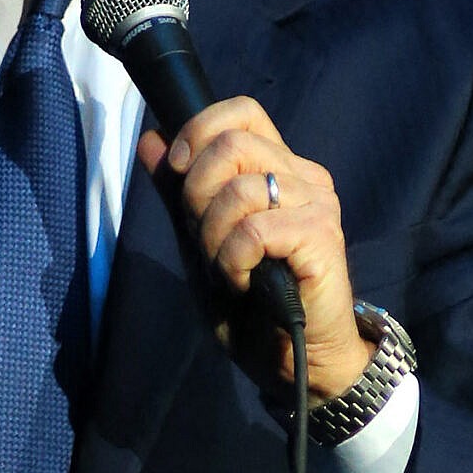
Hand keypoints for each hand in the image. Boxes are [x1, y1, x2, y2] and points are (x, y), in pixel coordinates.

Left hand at [136, 99, 375, 401]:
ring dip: (214, 237)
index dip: (198, 132)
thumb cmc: (253, 305)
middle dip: (196, 191)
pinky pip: (254, 229)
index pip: (241, 112)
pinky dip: (233, 259)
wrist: (292, 361)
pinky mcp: (322, 236)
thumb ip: (177, 192)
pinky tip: (244, 281)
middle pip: (232, 141)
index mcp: (279, 168)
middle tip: (205, 237)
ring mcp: (316, 204)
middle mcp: (303, 177)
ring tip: (228, 269)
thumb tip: (150, 139)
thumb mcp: (200, 241)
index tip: (179, 173)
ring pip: (240, 187)